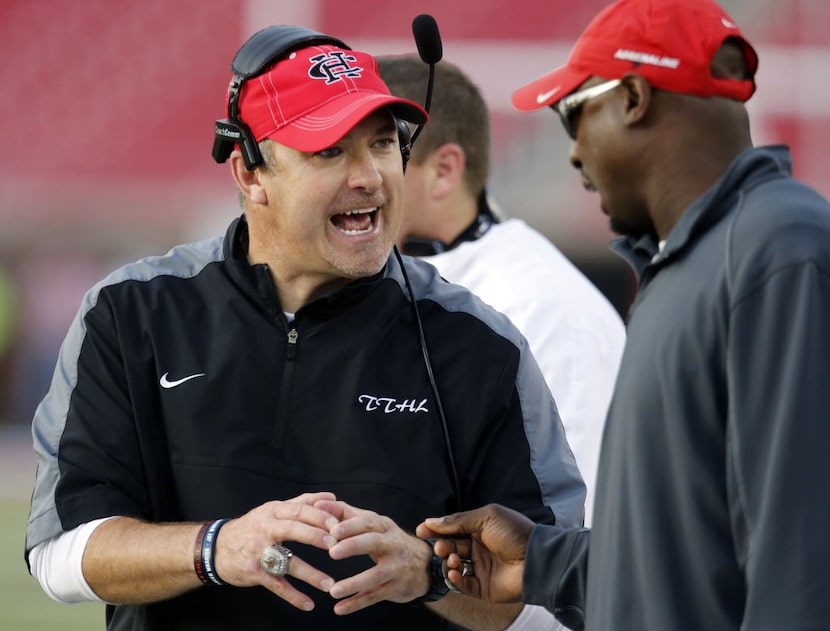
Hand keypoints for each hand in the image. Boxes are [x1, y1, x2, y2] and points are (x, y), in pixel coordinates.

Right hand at [214, 492, 339, 610]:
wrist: (215, 548)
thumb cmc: (253, 527)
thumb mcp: (273, 509)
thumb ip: (303, 502)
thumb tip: (331, 497)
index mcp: (273, 511)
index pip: (299, 510)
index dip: (318, 516)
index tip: (338, 524)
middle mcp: (265, 528)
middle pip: (292, 529)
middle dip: (315, 536)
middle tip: (335, 544)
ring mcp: (258, 551)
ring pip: (287, 562)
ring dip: (310, 574)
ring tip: (329, 583)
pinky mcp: (254, 572)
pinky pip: (276, 585)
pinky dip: (293, 596)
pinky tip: (309, 604)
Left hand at [315, 499, 431, 614]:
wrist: (425, 565)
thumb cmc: (388, 541)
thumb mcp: (373, 525)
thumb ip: (345, 513)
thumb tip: (317, 503)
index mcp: (384, 526)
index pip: (367, 522)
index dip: (350, 525)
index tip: (331, 529)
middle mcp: (393, 544)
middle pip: (373, 542)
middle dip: (353, 546)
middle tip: (332, 551)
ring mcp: (397, 567)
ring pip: (375, 575)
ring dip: (354, 583)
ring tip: (333, 591)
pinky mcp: (396, 588)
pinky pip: (375, 596)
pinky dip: (357, 603)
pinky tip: (339, 609)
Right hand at [416, 503, 533, 603]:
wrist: (535, 560)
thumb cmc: (514, 533)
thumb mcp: (485, 517)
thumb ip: (458, 520)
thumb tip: (431, 521)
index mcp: (480, 530)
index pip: (453, 530)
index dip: (437, 530)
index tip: (422, 530)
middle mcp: (479, 549)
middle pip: (451, 547)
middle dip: (442, 546)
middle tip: (440, 548)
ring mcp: (480, 568)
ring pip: (454, 566)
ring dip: (448, 562)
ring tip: (452, 559)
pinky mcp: (483, 587)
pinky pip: (462, 584)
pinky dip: (455, 579)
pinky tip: (455, 572)